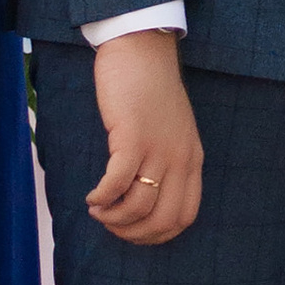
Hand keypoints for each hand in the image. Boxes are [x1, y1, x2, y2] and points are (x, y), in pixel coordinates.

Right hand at [87, 30, 203, 242]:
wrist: (142, 50)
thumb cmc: (151, 89)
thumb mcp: (173, 130)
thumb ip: (168, 160)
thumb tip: (145, 196)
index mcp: (192, 159)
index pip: (184, 215)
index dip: (157, 234)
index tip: (134, 232)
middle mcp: (179, 159)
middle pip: (162, 220)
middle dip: (133, 234)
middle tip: (111, 226)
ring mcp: (157, 149)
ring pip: (138, 208)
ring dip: (113, 219)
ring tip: (98, 211)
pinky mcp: (131, 138)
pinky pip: (116, 184)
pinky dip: (101, 198)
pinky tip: (92, 197)